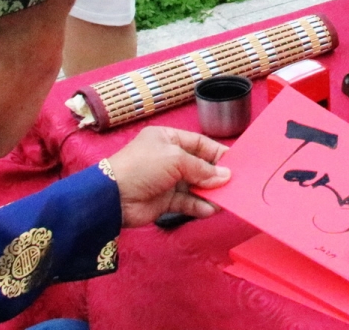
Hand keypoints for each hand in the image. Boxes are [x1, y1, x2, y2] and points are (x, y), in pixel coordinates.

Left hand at [105, 126, 230, 226]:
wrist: (113, 196)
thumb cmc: (143, 166)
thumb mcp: (175, 159)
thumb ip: (202, 168)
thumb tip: (225, 176)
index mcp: (168, 138)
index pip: (199, 143)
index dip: (217, 153)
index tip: (235, 163)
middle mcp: (168, 157)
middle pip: (198, 165)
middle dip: (215, 175)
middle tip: (234, 184)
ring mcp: (166, 180)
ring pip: (194, 186)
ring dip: (209, 193)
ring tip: (225, 200)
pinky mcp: (163, 201)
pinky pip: (186, 202)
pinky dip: (198, 206)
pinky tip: (210, 210)